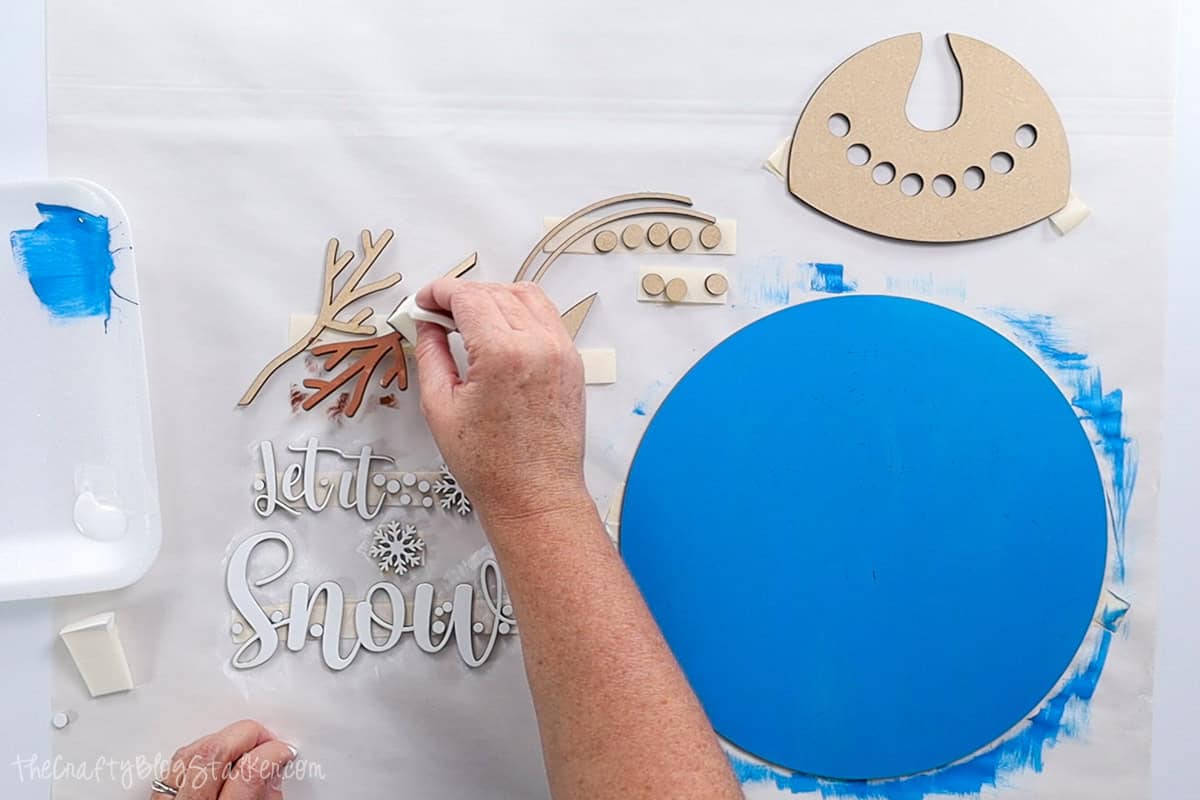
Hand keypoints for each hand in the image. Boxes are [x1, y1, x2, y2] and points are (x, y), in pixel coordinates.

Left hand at [154, 720, 295, 799]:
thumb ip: (266, 798)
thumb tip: (274, 769)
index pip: (249, 772)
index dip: (272, 752)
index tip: (283, 750)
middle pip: (215, 752)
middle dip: (248, 734)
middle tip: (267, 739)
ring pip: (190, 753)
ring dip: (222, 740)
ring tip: (244, 745)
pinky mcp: (156, 799)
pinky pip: (174, 765)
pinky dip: (197, 753)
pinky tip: (215, 755)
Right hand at [413, 280, 588, 527]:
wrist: (535, 495)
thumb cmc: (491, 465)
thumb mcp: (440, 407)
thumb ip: (431, 355)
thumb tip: (427, 325)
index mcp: (503, 354)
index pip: (468, 296)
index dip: (440, 292)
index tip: (425, 300)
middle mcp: (538, 345)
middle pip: (495, 292)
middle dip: (462, 294)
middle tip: (438, 313)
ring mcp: (561, 351)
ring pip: (526, 296)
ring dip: (493, 297)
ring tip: (468, 319)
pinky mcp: (572, 362)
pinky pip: (547, 316)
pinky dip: (520, 312)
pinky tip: (500, 331)